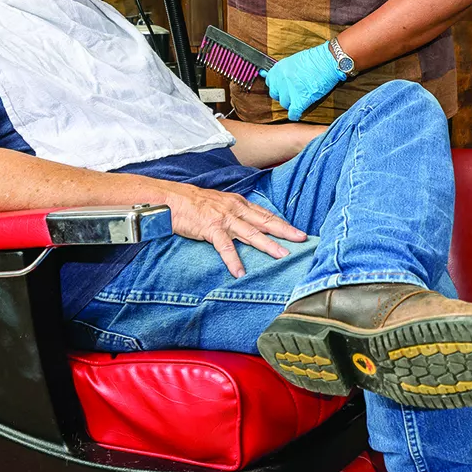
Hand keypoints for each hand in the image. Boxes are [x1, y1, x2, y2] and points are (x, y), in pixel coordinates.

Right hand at [159, 183, 307, 277]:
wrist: (170, 199)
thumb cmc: (192, 203)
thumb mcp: (219, 203)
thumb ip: (235, 213)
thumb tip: (248, 223)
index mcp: (238, 203)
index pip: (265, 214)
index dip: (283, 223)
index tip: (298, 232)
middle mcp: (235, 209)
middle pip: (265, 221)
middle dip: (285, 231)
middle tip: (301, 240)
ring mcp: (224, 218)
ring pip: (251, 233)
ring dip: (268, 245)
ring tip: (282, 255)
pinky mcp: (210, 228)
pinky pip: (225, 247)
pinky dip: (233, 260)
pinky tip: (240, 272)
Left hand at [262, 43, 345, 120]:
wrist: (328, 61)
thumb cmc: (316, 59)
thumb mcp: (295, 60)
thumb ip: (285, 71)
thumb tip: (278, 77)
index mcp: (278, 69)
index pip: (270, 83)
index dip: (278, 86)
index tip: (284, 88)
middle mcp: (281, 80)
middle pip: (275, 95)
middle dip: (284, 96)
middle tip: (293, 94)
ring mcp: (289, 90)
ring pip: (285, 104)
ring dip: (292, 104)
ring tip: (301, 100)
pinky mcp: (300, 100)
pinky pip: (293, 113)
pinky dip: (296, 114)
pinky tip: (299, 113)